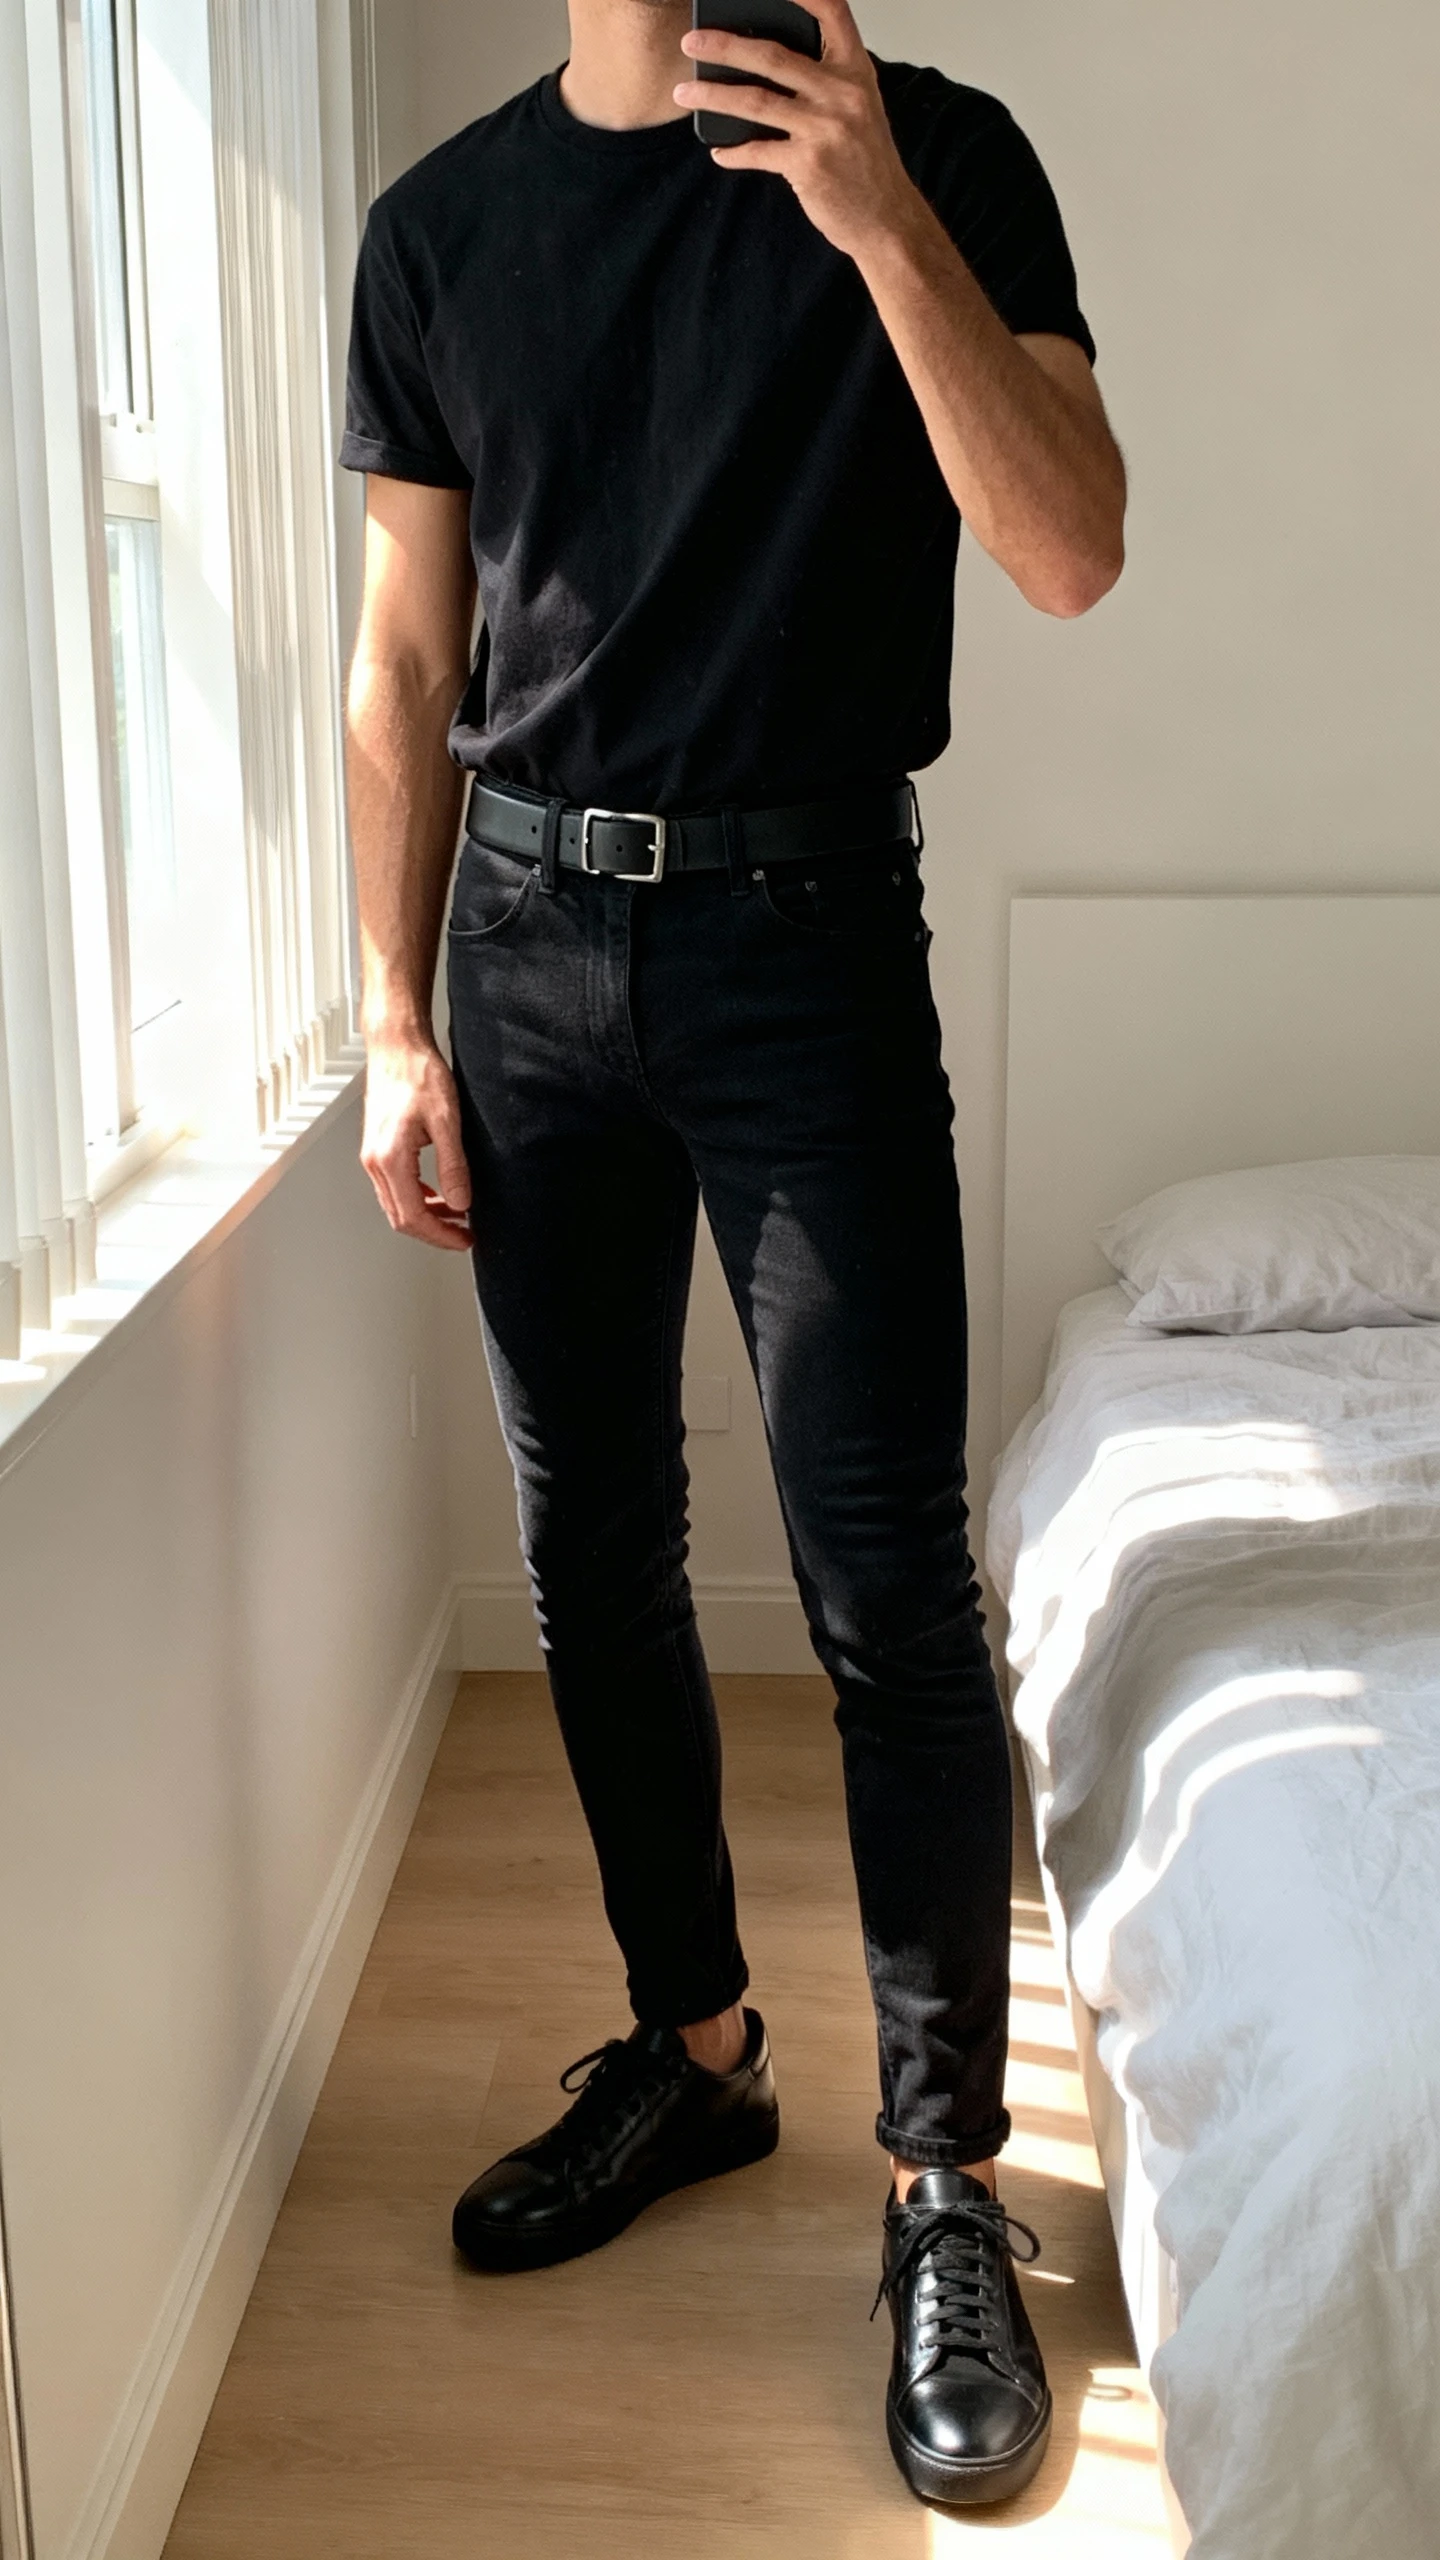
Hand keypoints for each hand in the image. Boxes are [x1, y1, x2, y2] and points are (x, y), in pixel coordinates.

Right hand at [360, 1031, 473, 1250]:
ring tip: (457, 1215)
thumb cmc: (417, 1074)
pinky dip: (418, 1199)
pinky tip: (439, 1195)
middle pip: (401, 1218)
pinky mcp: (378, 1149)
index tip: (464, 1240)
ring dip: (426, 1217)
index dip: (441, 1235)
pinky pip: (394, 1188)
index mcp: (389, 1158)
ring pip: (396, 1205)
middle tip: (464, 1235)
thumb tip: (461, 1202)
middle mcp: (375, 1162)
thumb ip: (453, 1166)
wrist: (396, 1047)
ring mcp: (373, 1156)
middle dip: (434, 1232)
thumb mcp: (446, 1121)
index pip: (413, 1216)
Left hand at [675, 0, 923, 262]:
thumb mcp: (859, 107)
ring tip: (684, 93)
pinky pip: (757, 151)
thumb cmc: (866, 162)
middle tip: (691, 41)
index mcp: (855, 70)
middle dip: (724, 45)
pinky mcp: (808, 164)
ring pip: (755, 100)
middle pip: (772, 55)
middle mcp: (842, 93)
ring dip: (713, 94)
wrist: (886, 220)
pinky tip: (719, 151)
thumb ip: (825, 80)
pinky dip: (733, 151)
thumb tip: (766, 61)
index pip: (831, 10)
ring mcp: (825, 128)